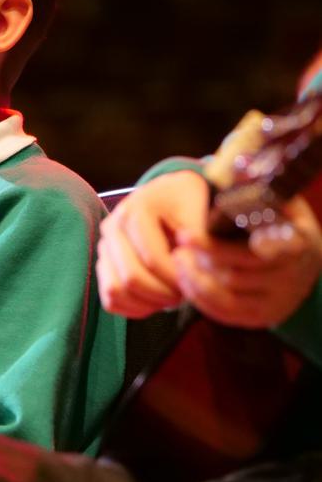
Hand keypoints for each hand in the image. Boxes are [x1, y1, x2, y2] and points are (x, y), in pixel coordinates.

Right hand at [97, 171, 206, 317]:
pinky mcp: (104, 264)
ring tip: (171, 298)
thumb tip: (188, 262)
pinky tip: (156, 301)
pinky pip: (110, 298)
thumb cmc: (190, 204)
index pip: (151, 259)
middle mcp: (112, 226)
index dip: (176, 279)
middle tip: (184, 295)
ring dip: (147, 303)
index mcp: (134, 210)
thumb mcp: (202, 211)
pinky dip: (133, 307)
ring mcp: (104, 246)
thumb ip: (200, 238)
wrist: (173, 196)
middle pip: (131, 277)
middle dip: (162, 294)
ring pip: (115, 290)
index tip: (196, 283)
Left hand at [174, 196, 321, 326]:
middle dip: (202, 257)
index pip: (264, 249)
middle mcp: (292, 276)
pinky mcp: (262, 317)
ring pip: (225, 294)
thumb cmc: (283, 223)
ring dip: (195, 277)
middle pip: (235, 272)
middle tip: (179, 240)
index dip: (222, 247)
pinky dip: (200, 297)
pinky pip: (224, 312)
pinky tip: (185, 278)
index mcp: (298, 243)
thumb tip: (236, 163)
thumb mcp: (281, 201)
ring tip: (178, 258)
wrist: (304, 261)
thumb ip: (260, 185)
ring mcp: (278, 300)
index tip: (188, 236)